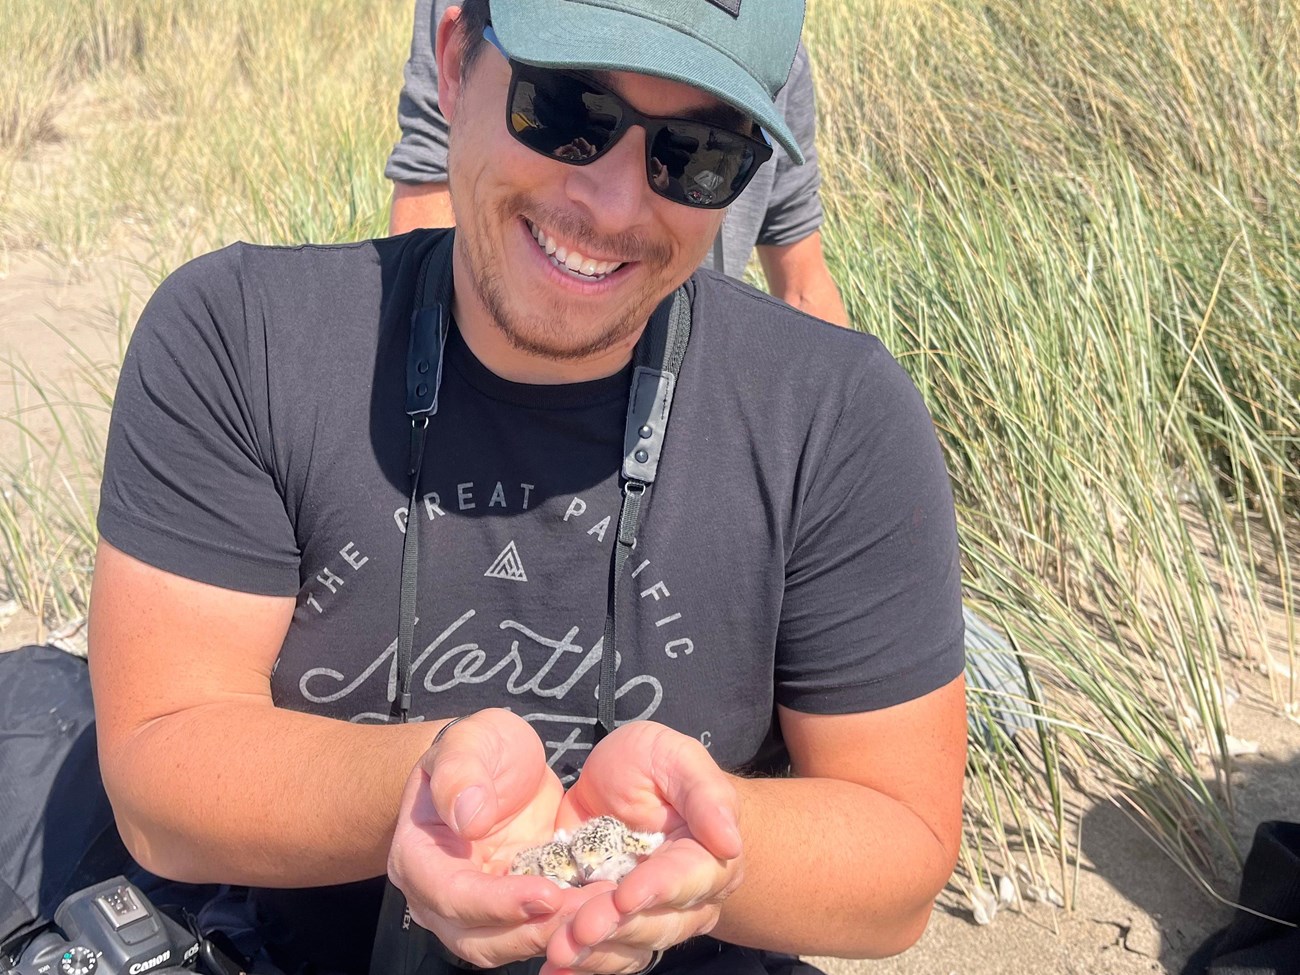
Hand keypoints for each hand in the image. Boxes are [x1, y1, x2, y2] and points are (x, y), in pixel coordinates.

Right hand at [388, 709, 606, 966]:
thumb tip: (468, 820)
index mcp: (419, 856)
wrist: (499, 763)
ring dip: (558, 935)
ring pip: (511, 943)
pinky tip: (607, 909)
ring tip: (604, 914)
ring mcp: (480, 908)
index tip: (546, 894)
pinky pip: (538, 929)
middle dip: (534, 931)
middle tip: (587, 916)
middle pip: (479, 937)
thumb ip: (460, 772)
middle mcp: (442, 895)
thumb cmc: (478, 748)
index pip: (450, 894)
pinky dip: (570, 926)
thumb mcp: (469, 740)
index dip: (496, 902)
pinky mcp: (516, 908)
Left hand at [545, 722, 744, 974]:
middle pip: (657, 923)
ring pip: (629, 947)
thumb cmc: (657, 765)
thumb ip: (705, 792)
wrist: (624, 786)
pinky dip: (578, 966)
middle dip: (617, 927)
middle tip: (580, 929)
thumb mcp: (675, 757)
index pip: (686, 878)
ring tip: (557, 950)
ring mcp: (649, 917)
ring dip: (594, 953)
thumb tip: (731, 842)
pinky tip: (552, 969)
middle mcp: (685, 899)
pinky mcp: (614, 927)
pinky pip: (604, 956)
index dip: (658, 889)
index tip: (625, 895)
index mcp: (706, 856)